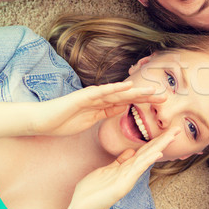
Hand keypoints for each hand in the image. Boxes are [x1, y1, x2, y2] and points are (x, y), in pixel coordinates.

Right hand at [30, 81, 163, 136]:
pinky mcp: (83, 97)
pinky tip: (127, 86)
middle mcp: (101, 97)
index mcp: (104, 104)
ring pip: (119, 92)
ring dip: (136, 91)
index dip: (145, 102)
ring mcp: (93, 96)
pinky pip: (102, 92)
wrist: (43, 121)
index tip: (161, 104)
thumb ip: (107, 112)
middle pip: (128, 96)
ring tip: (152, 90)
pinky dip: (115, 88)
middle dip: (146, 96)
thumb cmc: (65, 121)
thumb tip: (124, 107)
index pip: (129, 102)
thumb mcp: (92, 119)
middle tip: (165, 97)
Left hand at [69, 128, 177, 208]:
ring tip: (172, 135)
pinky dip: (147, 161)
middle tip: (178, 128)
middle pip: (150, 152)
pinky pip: (137, 170)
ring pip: (146, 158)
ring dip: (160, 146)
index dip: (156, 139)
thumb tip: (130, 151)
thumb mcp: (107, 171)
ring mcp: (128, 178)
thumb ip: (120, 161)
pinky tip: (157, 154)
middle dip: (163, 140)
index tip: (168, 130)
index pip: (145, 150)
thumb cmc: (92, 190)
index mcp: (127, 167)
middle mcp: (131, 172)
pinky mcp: (123, 184)